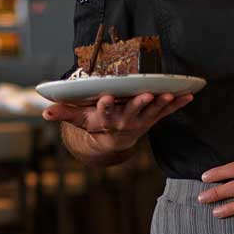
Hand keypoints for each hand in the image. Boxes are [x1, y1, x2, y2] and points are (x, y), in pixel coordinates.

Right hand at [42, 92, 192, 155]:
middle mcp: (125, 121)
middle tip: (146, 94)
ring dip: (162, 103)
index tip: (106, 97)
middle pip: (132, 112)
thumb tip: (44, 113)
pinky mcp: (153, 117)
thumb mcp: (78, 119)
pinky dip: (178, 103)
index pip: (104, 113)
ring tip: (170, 94)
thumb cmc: (95, 123)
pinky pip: (167, 111)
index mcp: (106, 120)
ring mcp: (141, 120)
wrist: (113, 140)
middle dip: (139, 103)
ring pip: (152, 111)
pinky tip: (189, 95)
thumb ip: (64, 114)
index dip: (105, 105)